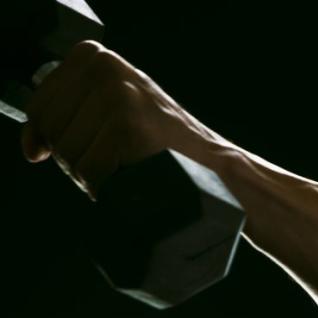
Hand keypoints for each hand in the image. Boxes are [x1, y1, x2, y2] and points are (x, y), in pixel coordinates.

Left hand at [21, 40, 216, 199]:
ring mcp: (117, 97)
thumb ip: (66, 118)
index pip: (40, 106)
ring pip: (68, 154)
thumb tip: (31, 147)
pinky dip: (104, 185)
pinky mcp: (127, 127)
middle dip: (74, 156)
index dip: (48, 137)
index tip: (75, 147)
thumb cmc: (160, 142)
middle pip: (52, 131)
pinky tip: (129, 176)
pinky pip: (90, 171)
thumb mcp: (109, 110)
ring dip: (89, 173)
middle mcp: (104, 69)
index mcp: (95, 57)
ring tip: (123, 166)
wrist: (213, 164)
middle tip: (110, 158)